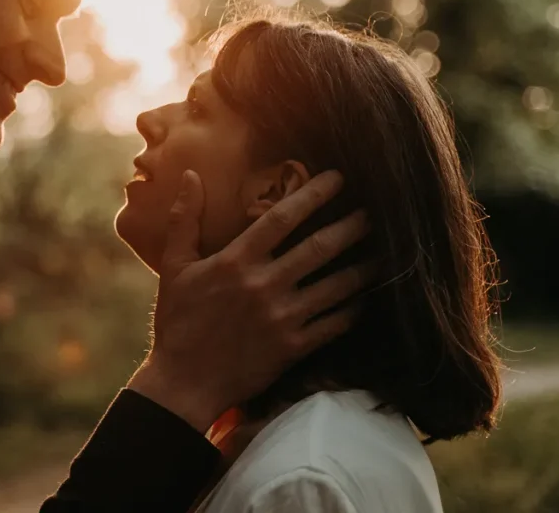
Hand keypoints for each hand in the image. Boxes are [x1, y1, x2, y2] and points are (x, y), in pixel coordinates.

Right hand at [127, 169, 370, 432]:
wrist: (184, 382)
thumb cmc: (177, 322)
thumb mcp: (173, 267)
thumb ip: (184, 220)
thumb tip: (190, 175)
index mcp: (235, 262)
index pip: (281, 218)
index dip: (313, 194)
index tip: (338, 178)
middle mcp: (264, 285)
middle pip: (319, 248)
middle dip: (351, 226)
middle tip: (374, 211)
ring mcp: (282, 317)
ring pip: (336, 286)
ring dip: (363, 267)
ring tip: (386, 251)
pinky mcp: (293, 347)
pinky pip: (334, 324)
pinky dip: (355, 309)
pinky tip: (367, 297)